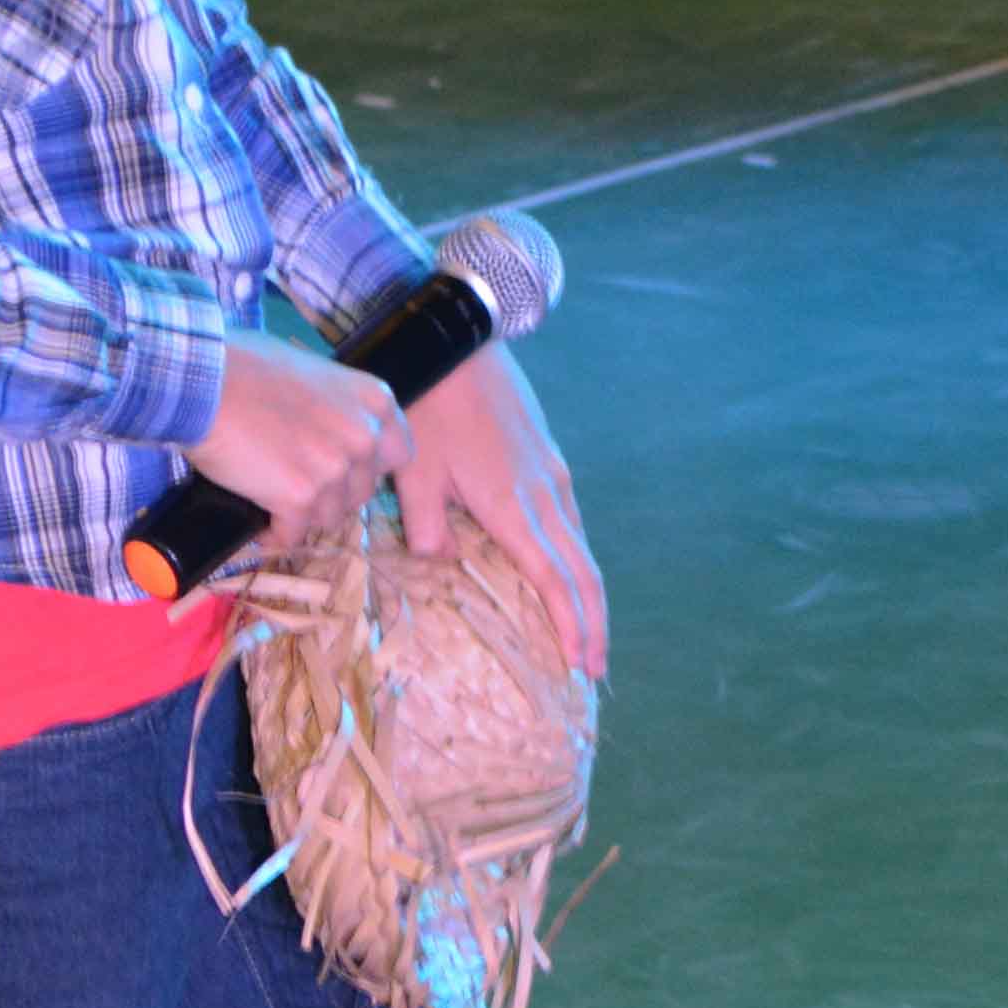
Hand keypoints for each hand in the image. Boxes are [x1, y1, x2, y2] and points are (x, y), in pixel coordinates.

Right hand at [188, 329, 406, 543]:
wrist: (204, 381)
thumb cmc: (245, 365)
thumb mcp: (313, 373)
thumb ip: (336, 406)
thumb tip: (330, 430)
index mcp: (374, 402)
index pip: (398, 454)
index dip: (367, 467)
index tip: (341, 470)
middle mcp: (364, 437)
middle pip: (361, 492)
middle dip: (331, 493)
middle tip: (296, 483)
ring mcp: (335, 469)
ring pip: (328, 517)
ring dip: (301, 513)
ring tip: (269, 497)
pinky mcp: (301, 497)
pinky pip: (293, 534)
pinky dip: (275, 532)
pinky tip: (258, 521)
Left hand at [397, 337, 605, 683]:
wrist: (456, 338)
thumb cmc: (428, 403)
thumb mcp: (413, 472)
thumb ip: (426, 528)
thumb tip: (442, 559)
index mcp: (515, 506)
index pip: (555, 581)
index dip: (571, 627)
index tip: (580, 666)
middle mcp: (546, 494)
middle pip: (584, 572)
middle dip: (593, 624)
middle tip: (595, 669)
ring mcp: (552, 474)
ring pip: (582, 546)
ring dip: (587, 593)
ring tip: (586, 631)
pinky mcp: (547, 457)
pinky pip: (571, 520)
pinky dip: (575, 558)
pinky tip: (565, 569)